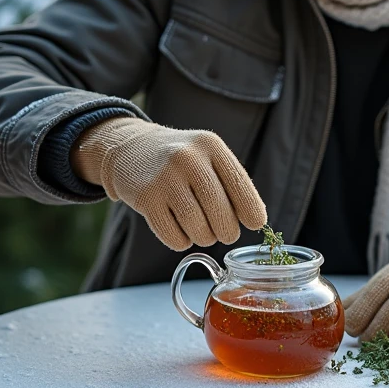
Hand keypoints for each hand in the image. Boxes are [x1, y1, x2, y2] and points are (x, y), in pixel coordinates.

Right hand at [70, 116, 266, 250]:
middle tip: (223, 231)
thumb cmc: (181, 160)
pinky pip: (175, 238)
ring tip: (200, 228)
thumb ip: (231, 181)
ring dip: (204, 238)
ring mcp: (164, 179)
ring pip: (199, 230)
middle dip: (227, 231)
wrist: (131, 149)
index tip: (254, 224)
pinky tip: (179, 228)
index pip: (240, 185)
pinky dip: (182, 241)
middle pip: (222, 214)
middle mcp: (188, 159)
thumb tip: (256, 220)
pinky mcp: (145, 199)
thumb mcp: (207, 155)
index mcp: (210, 146)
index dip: (251, 210)